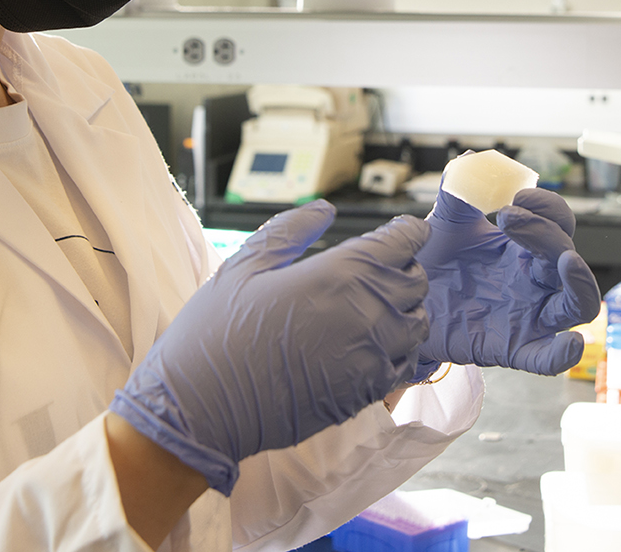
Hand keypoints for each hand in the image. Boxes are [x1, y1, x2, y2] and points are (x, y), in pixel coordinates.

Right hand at [109, 201, 430, 493]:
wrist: (202, 410)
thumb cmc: (215, 334)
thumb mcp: (243, 266)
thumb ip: (290, 230)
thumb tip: (325, 209)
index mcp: (340, 273)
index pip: (405, 241)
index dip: (405, 232)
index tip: (397, 233)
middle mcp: (367, 313)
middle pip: (417, 281)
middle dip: (404, 270)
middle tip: (377, 270)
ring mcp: (371, 358)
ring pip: (418, 326)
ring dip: (404, 313)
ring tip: (374, 310)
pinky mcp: (366, 394)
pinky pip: (406, 367)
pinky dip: (398, 353)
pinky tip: (371, 348)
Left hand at [414, 187, 600, 376]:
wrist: (404, 304)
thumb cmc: (434, 264)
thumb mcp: (444, 224)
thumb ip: (459, 192)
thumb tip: (471, 160)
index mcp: (525, 248)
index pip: (558, 223)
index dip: (547, 207)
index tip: (514, 198)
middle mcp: (535, 281)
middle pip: (569, 258)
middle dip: (549, 234)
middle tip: (509, 217)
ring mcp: (529, 315)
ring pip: (579, 305)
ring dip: (580, 283)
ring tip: (567, 262)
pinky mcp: (513, 347)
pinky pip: (546, 358)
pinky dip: (563, 354)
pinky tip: (572, 345)